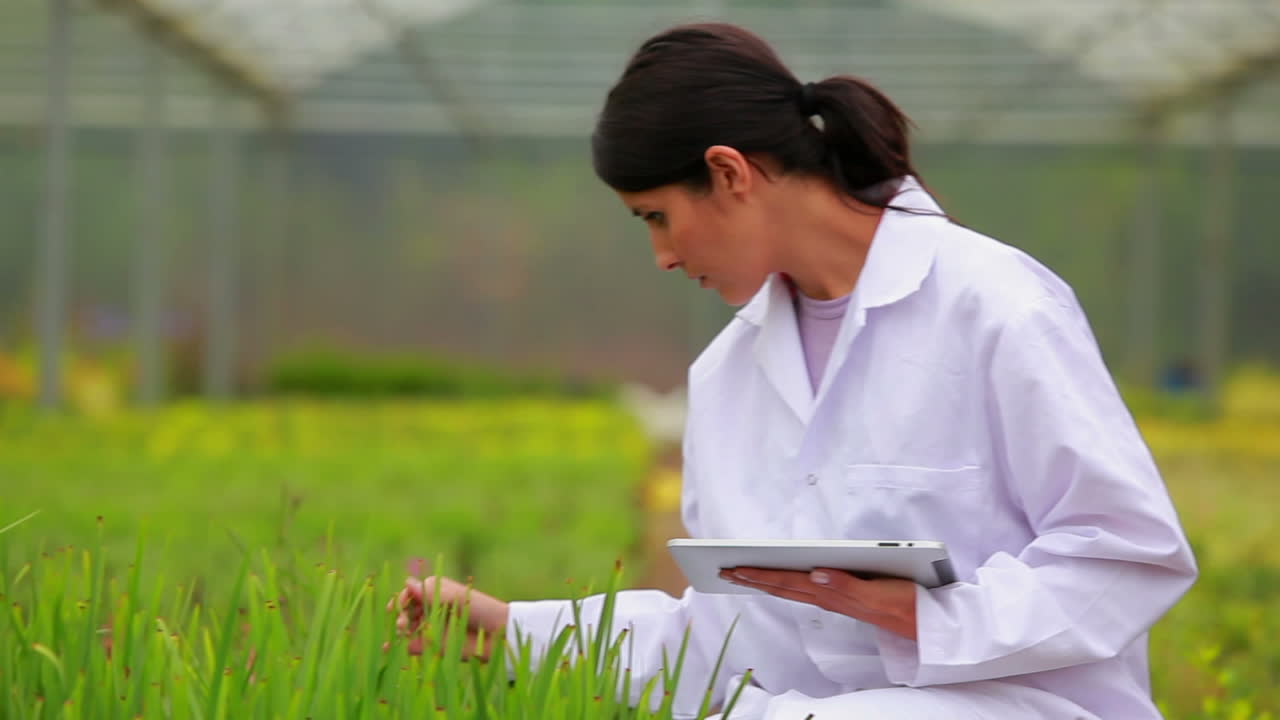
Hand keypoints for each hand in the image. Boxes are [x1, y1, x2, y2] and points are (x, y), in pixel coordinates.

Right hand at [385, 575, 509, 658]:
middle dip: (399, 614)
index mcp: (435, 590)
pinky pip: (409, 644)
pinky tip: (387, 647)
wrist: (496, 634)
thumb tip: (407, 582)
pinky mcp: (431, 645)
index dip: (402, 598)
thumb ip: (429, 592)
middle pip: (405, 609)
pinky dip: (396, 646)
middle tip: (402, 622)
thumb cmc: (479, 608)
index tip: (401, 605)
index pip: (410, 593)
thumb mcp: (454, 597)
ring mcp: (429, 626)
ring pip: (405, 626)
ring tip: (402, 631)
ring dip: (398, 628)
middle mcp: (430, 607)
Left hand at [720, 567, 917, 640]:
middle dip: (753, 577)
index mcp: (832, 593)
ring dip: (765, 581)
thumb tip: (815, 572)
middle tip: (724, 571)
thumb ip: (846, 585)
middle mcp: (828, 596)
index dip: (760, 574)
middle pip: (782, 586)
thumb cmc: (903, 604)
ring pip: (791, 589)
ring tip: (743, 574)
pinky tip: (780, 580)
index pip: (787, 582)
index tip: (734, 569)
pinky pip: (805, 590)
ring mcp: (834, 598)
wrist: (924, 623)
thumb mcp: (875, 594)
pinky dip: (786, 583)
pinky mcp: (844, 596)